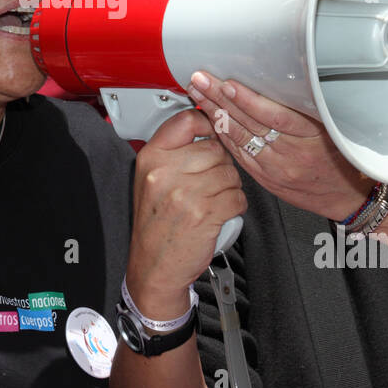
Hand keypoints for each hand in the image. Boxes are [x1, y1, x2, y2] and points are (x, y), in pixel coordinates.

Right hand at [125, 108, 244, 319]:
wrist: (153, 267)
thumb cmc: (155, 225)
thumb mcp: (150, 181)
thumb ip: (173, 153)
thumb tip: (208, 128)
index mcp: (151, 158)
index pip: (186, 120)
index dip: (206, 124)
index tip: (211, 133)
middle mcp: (164, 172)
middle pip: (214, 148)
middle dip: (221, 164)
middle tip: (212, 180)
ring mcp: (184, 193)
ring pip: (229, 173)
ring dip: (230, 186)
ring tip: (215, 198)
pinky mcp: (204, 214)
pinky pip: (237, 197)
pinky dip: (236, 205)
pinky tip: (221, 212)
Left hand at [187, 71, 371, 221]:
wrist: (345, 197)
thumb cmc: (342, 157)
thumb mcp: (332, 126)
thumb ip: (305, 107)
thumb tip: (275, 80)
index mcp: (311, 136)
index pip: (274, 116)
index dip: (248, 100)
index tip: (229, 84)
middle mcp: (291, 153)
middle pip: (250, 123)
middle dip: (221, 99)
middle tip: (200, 80)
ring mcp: (276, 168)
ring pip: (240, 138)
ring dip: (216, 114)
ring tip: (198, 95)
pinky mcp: (266, 179)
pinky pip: (239, 155)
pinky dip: (223, 136)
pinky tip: (210, 121)